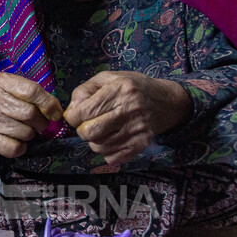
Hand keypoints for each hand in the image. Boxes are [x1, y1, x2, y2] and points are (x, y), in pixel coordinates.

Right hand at [0, 73, 63, 158]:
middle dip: (41, 122)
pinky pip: (15, 148)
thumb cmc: (4, 101)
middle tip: (39, 124)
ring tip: (23, 129)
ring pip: (25, 132)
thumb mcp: (16, 89)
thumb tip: (56, 112)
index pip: (32, 91)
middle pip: (30, 113)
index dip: (49, 104)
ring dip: (30, 134)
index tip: (55, 114)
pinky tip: (15, 140)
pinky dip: (21, 147)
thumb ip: (36, 96)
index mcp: (1, 81)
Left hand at [63, 71, 191, 166]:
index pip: (85, 111)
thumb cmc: (131, 88)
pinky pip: (111, 157)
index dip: (73, 116)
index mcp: (120, 90)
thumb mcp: (107, 78)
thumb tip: (71, 112)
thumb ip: (84, 91)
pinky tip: (112, 137)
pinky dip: (106, 150)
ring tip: (102, 129)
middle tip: (87, 123)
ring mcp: (137, 130)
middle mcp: (130, 110)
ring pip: (98, 146)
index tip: (75, 115)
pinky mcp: (141, 145)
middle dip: (82, 129)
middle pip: (90, 132)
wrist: (165, 102)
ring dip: (94, 140)